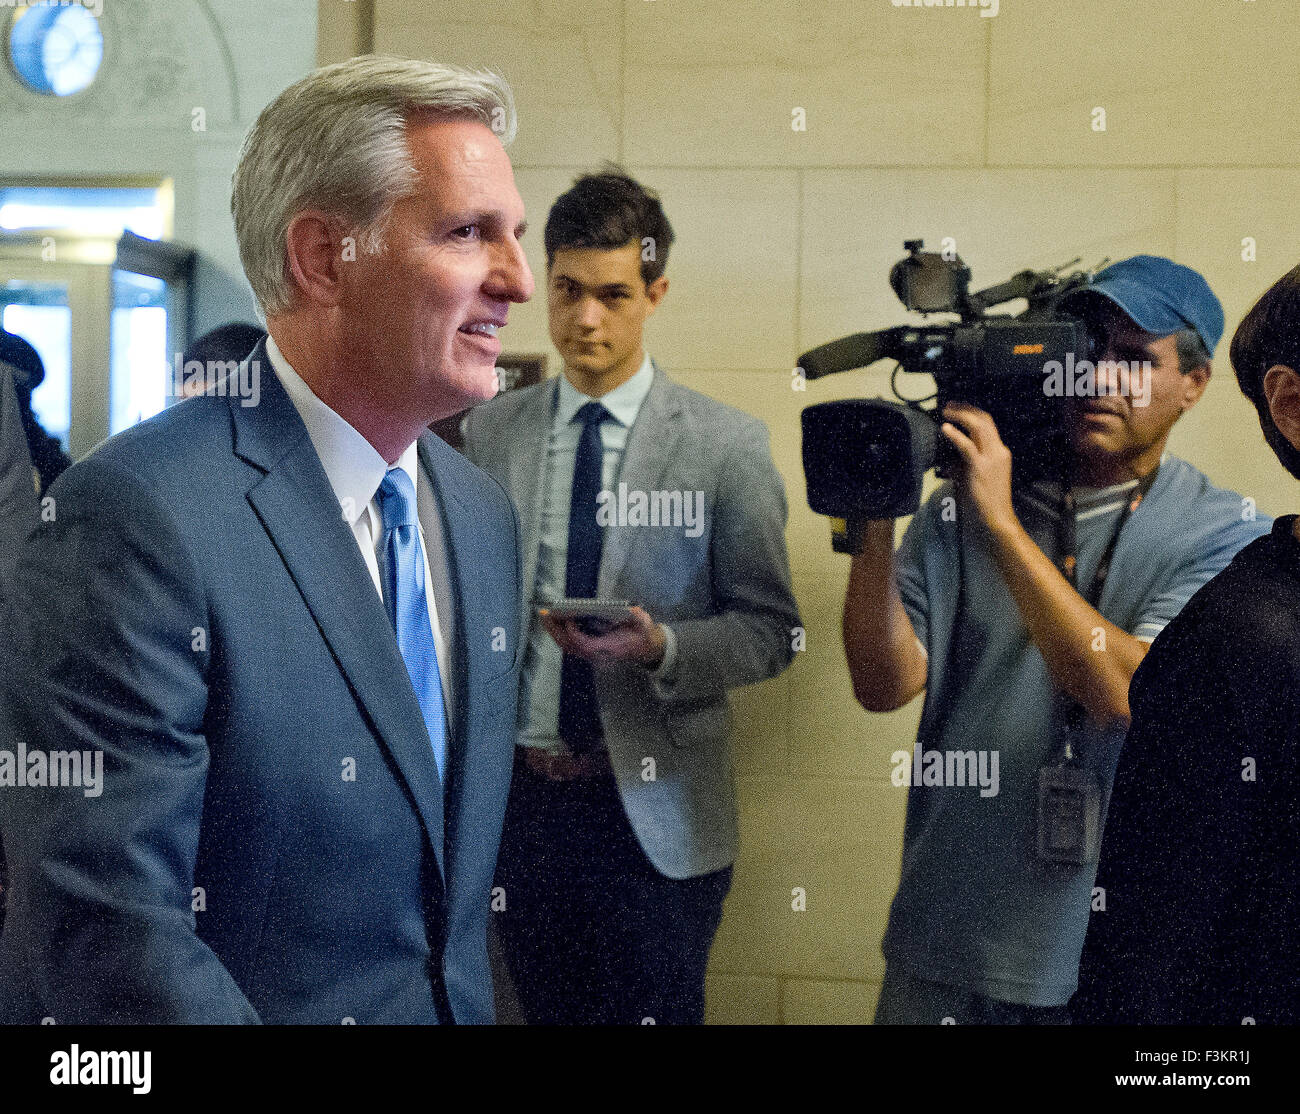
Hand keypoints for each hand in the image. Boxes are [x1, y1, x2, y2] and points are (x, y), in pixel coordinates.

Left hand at [539, 604, 665, 667]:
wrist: (642, 648)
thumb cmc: (641, 634)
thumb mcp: (645, 624)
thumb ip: (640, 619)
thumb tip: (633, 611)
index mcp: (610, 649)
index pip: (586, 645)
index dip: (575, 634)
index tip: (569, 619)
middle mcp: (597, 655)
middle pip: (570, 646)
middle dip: (556, 630)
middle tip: (545, 613)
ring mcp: (590, 654)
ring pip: (567, 646)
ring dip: (554, 631)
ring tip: (545, 614)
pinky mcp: (586, 650)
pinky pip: (568, 643)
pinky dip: (559, 632)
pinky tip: (553, 619)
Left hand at [940, 402, 1017, 536]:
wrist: (995, 518)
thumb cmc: (984, 502)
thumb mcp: (975, 478)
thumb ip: (964, 466)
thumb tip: (948, 462)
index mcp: (999, 452)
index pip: (988, 424)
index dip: (972, 413)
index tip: (957, 408)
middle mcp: (998, 451)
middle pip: (984, 420)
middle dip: (966, 408)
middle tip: (948, 405)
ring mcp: (991, 458)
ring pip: (978, 426)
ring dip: (960, 415)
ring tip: (945, 411)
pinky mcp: (980, 467)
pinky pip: (966, 446)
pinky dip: (954, 434)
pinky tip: (944, 428)